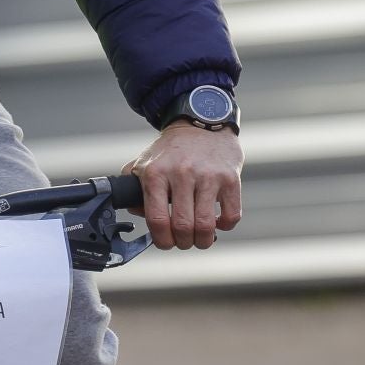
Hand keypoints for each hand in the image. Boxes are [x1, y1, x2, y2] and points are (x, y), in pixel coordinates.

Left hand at [124, 122, 243, 250]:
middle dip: (183, 243)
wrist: (202, 122)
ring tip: (201, 237)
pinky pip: (231, 216)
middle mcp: (181, 173)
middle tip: (184, 240)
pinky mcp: (230, 178)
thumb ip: (133, 188)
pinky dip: (224, 226)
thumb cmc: (172, 149)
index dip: (162, 240)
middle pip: (183, 227)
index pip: (157, 220)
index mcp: (156, 173)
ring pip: (206, 226)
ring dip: (203, 240)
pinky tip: (217, 220)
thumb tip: (137, 214)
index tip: (166, 243)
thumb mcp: (145, 162)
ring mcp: (208, 175)